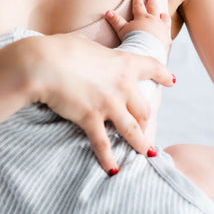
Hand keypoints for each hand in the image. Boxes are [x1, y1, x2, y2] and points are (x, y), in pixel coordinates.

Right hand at [22, 32, 174, 174]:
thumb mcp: (83, 44)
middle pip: (144, 108)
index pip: (152, 67)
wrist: (42, 64)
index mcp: (123, 63)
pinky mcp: (91, 118)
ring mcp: (108, 104)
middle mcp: (122, 85)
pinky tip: (113, 169)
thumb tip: (89, 52)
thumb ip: (93, 52)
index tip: (171, 81)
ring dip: (140, 143)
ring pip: (133, 130)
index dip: (163, 75)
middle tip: (145, 126)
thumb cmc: (58, 49)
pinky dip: (108, 158)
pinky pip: (103, 143)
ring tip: (146, 153)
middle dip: (146, 119)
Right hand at [105, 0, 171, 47]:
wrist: (146, 51)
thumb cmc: (133, 40)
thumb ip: (115, 20)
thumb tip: (107, 12)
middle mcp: (154, 21)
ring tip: (163, 13)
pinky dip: (167, 30)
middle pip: (153, 7)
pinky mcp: (167, 39)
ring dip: (163, 15)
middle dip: (152, 0)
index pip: (138, 5)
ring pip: (164, 18)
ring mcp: (162, 29)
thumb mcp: (121, 29)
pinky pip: (169, 32)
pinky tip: (166, 32)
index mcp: (142, 17)